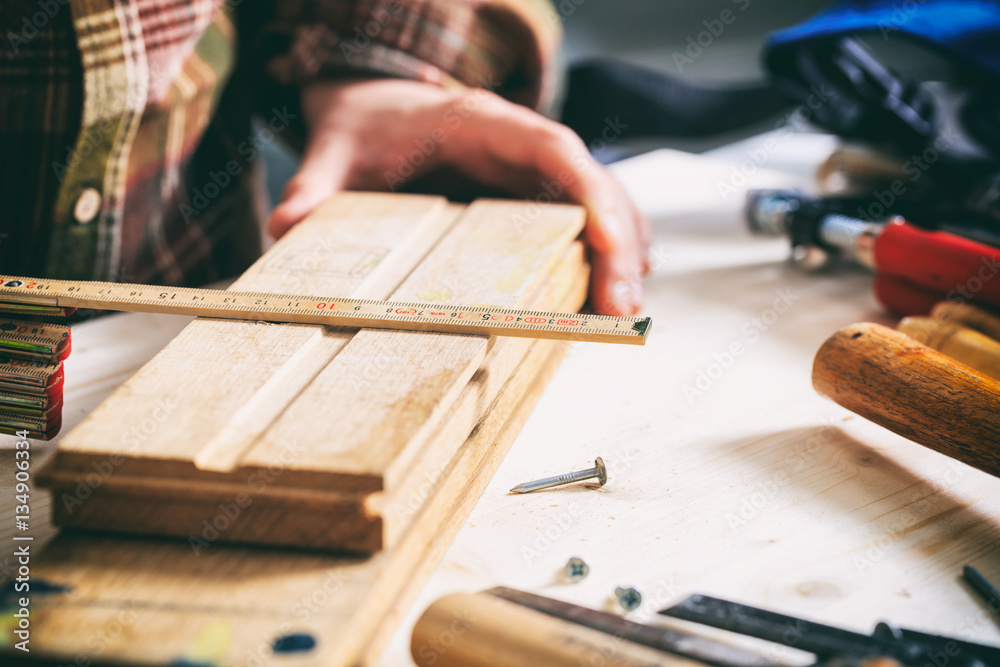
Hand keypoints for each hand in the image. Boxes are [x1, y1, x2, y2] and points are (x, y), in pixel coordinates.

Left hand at [268, 78, 649, 314]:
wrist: (374, 105)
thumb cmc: (365, 124)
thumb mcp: (336, 149)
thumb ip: (315, 185)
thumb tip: (284, 228)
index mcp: (484, 124)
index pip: (556, 149)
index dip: (592, 194)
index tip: (611, 244)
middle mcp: (521, 145)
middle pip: (593, 184)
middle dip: (620, 245)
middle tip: (623, 310)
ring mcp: (532, 171)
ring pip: (602, 203)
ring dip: (623, 255)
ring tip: (623, 317)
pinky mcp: (532, 197)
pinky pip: (585, 220)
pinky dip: (607, 254)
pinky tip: (610, 296)